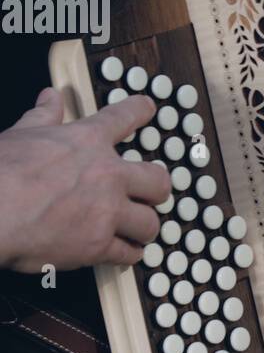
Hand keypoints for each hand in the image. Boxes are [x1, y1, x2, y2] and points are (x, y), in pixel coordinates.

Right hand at [0, 88, 169, 272]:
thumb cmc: (0, 173)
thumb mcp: (20, 135)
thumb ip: (42, 117)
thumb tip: (50, 98)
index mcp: (87, 141)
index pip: (125, 117)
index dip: (141, 110)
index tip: (148, 109)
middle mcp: (108, 175)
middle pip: (159, 181)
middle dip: (158, 189)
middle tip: (151, 193)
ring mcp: (107, 212)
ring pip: (150, 223)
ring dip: (144, 227)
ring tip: (138, 229)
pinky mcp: (99, 245)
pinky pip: (129, 254)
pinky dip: (128, 255)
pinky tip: (124, 253)